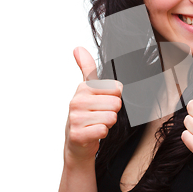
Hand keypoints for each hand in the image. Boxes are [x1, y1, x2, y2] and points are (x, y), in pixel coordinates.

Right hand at [64, 47, 122, 164]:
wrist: (76, 144)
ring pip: (111, 117)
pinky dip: (102, 134)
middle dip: (112, 112)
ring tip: (96, 124)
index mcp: (83, 88)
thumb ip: (87, 68)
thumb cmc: (86, 115)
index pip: (117, 88)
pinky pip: (103, 130)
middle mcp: (77, 101)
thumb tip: (78, 48)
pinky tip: (93, 133)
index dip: (115, 98)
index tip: (102, 103)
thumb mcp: (87, 90)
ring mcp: (75, 118)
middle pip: (116, 103)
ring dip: (107, 124)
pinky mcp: (77, 134)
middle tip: (99, 116)